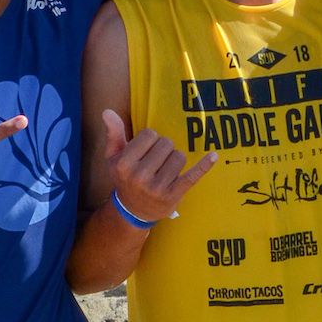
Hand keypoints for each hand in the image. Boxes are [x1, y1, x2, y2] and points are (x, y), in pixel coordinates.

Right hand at [99, 109, 215, 225]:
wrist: (132, 211)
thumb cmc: (124, 177)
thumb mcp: (113, 157)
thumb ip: (113, 133)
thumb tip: (107, 111)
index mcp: (124, 164)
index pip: (150, 134)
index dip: (150, 140)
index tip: (144, 151)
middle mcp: (139, 176)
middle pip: (166, 144)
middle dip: (163, 149)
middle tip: (154, 163)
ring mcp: (157, 188)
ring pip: (179, 156)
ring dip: (175, 160)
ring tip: (163, 171)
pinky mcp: (174, 195)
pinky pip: (192, 176)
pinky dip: (204, 166)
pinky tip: (213, 156)